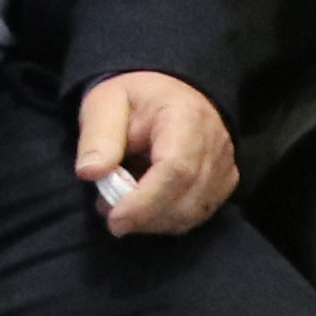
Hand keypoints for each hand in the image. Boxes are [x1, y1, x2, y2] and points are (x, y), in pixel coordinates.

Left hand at [72, 71, 236, 237]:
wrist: (168, 94)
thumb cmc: (134, 100)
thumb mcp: (104, 104)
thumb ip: (97, 137)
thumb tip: (90, 173)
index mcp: (185, 116)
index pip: (176, 168)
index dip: (145, 201)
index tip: (115, 219)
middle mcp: (215, 142)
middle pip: (186, 198)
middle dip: (144, 217)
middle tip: (108, 214)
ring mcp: (224, 164)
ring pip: (192, 213)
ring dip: (152, 222)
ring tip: (121, 207)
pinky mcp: (224, 182)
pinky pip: (197, 214)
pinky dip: (166, 221)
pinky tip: (143, 208)